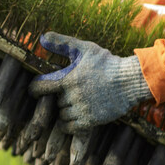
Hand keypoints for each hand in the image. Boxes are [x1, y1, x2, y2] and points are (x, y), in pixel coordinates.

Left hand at [29, 32, 152, 132]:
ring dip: (64, 110)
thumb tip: (42, 37)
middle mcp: (73, 96)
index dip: (35, 89)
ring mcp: (82, 110)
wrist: (130, 81)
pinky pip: (70, 127)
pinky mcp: (91, 121)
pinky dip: (68, 124)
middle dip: (58, 97)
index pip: (40, 87)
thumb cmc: (106, 63)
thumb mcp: (84, 48)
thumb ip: (62, 43)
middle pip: (54, 102)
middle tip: (66, 93)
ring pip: (62, 115)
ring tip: (72, 103)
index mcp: (68, 79)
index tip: (34, 91)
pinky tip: (73, 116)